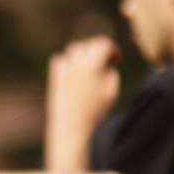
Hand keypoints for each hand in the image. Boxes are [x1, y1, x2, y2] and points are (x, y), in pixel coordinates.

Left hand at [45, 36, 121, 167]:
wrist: (73, 129)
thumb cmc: (96, 113)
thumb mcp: (111, 93)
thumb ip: (111, 73)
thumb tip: (106, 63)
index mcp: (92, 67)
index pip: (103, 45)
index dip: (112, 49)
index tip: (117, 59)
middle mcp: (76, 66)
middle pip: (89, 45)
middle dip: (99, 49)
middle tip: (107, 62)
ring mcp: (64, 71)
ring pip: (74, 49)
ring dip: (84, 53)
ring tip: (92, 65)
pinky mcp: (55, 79)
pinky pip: (60, 60)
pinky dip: (68, 61)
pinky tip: (75, 71)